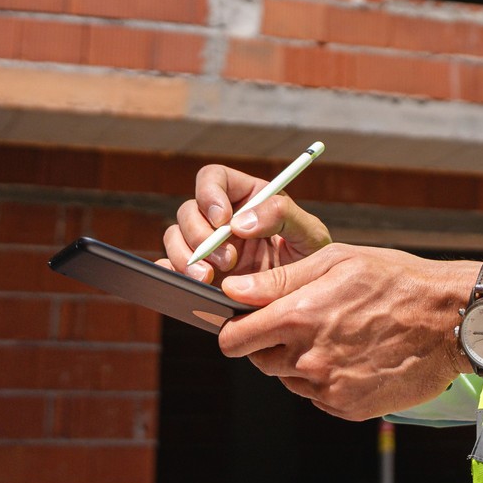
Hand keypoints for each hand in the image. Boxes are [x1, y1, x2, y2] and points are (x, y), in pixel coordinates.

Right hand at [159, 163, 331, 285]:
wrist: (305, 303)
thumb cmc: (312, 260)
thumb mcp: (310, 233)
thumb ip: (282, 216)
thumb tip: (240, 221)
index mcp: (247, 197)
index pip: (213, 178)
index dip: (210, 193)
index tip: (222, 220)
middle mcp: (222, 219)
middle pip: (188, 210)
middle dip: (200, 235)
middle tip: (227, 261)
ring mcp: (207, 246)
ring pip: (175, 237)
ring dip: (186, 257)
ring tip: (208, 279)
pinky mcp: (199, 272)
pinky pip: (170, 266)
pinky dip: (170, 272)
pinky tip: (189, 285)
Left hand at [217, 246, 480, 420]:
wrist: (450, 320)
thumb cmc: (396, 281)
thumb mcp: (337, 261)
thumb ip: (279, 280)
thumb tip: (232, 291)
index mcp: (298, 317)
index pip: (233, 339)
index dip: (236, 329)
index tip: (248, 322)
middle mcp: (308, 358)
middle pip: (259, 361)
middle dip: (271, 343)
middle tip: (306, 322)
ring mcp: (328, 387)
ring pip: (288, 380)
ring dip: (300, 362)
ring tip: (338, 336)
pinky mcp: (348, 407)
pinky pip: (317, 396)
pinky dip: (326, 380)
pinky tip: (353, 356)